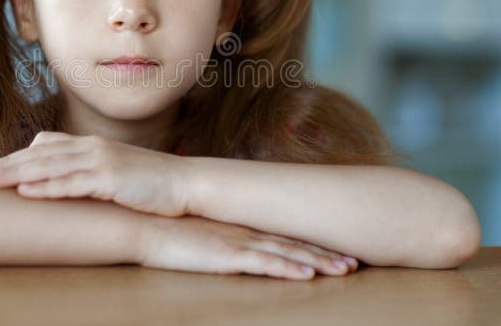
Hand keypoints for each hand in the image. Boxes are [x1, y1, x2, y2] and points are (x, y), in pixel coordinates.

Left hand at [0, 131, 189, 216]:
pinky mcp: (110, 179)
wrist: (186, 184)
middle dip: (7, 164)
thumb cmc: (152, 183)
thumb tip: (66, 178)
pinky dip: (46, 187)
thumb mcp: (116, 171)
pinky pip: (72, 184)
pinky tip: (25, 192)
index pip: (46, 147)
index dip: (17, 157)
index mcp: (92, 145)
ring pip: (49, 167)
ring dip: (16, 175)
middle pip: (40, 155)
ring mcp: (101, 161)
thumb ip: (90, 171)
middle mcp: (92, 147)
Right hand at [137, 215, 358, 280]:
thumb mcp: (202, 234)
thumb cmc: (169, 233)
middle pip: (294, 243)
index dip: (312, 243)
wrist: (146, 226)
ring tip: (345, 270)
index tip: (336, 250)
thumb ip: (221, 238)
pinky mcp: (228, 256)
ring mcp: (239, 242)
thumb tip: (230, 247)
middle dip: (326, 254)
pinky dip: (289, 268)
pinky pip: (265, 264)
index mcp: (241, 227)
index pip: (284, 235)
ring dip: (318, 262)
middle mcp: (246, 232)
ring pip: (288, 253)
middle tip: (354, 263)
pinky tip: (308, 274)